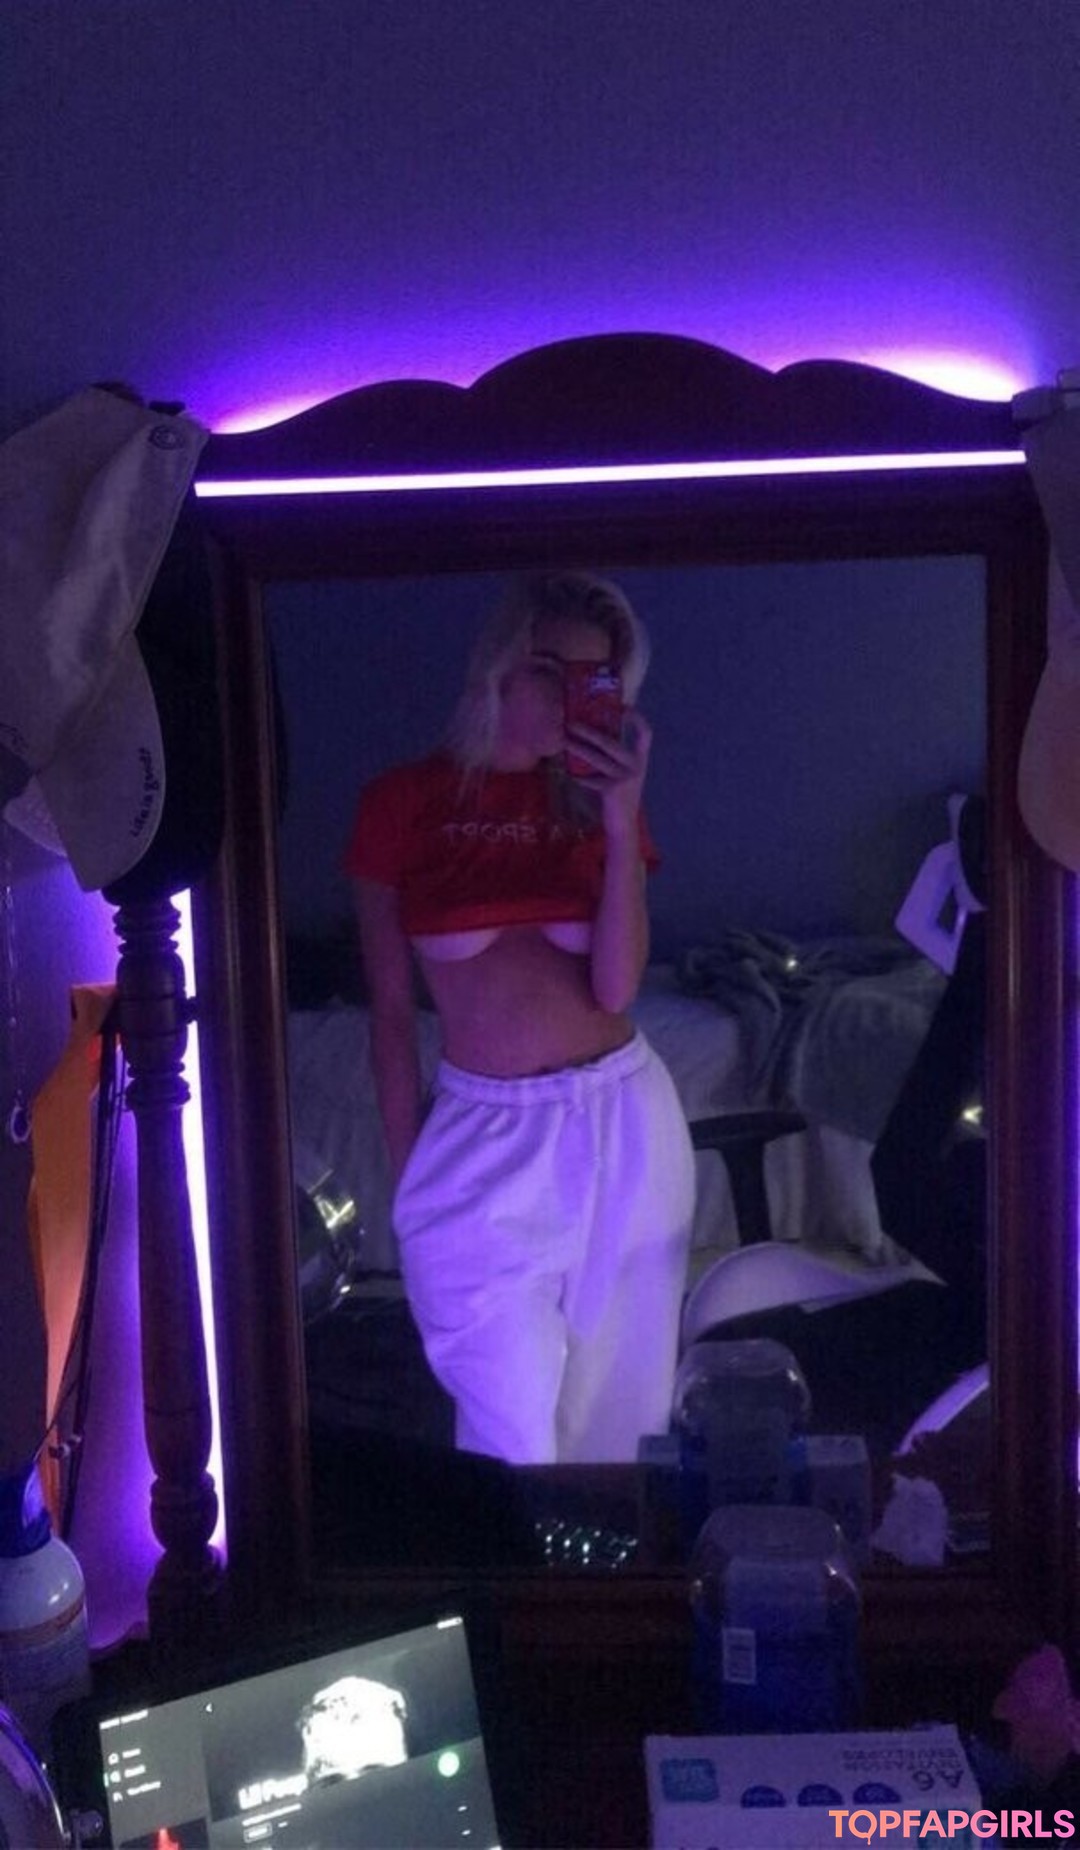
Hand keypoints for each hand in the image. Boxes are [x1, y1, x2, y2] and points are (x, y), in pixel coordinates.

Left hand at [564, 709, 651, 837]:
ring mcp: (625, 777)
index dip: (637, 719)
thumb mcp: (625, 774)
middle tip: (571, 723)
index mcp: (640, 760)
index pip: (645, 735)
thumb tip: (593, 737)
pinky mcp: (612, 789)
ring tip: (564, 741)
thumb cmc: (621, 797)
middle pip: (610, 742)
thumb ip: (617, 759)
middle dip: (589, 731)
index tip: (624, 707)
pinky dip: (580, 777)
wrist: (624, 824)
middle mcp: (635, 766)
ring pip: (596, 758)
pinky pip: (591, 779)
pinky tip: (571, 775)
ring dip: (578, 749)